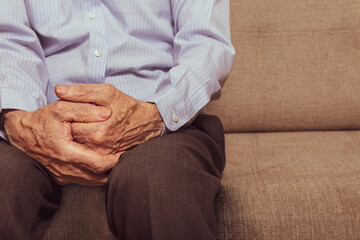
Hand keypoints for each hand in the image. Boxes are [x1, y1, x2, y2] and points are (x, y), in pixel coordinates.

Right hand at [3, 101, 120, 185]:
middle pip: (97, 176)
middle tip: (126, 158)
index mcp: (66, 152)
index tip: (124, 153)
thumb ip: (84, 109)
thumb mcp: (61, 108)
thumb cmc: (42, 120)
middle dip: (114, 169)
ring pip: (92, 182)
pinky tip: (105, 167)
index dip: (114, 160)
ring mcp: (63, 176)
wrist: (22, 135)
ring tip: (118, 163)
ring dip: (106, 174)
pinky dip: (96, 176)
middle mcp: (65, 168)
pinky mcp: (61, 178)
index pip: (97, 163)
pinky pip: (84, 182)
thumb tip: (106, 113)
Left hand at [55, 83, 163, 153]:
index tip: (69, 111)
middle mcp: (98, 148)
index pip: (66, 125)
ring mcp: (102, 156)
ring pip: (77, 146)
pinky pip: (86, 154)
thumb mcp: (107, 93)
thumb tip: (58, 90)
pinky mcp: (107, 160)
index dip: (65, 116)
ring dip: (75, 137)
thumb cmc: (127, 106)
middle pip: (70, 138)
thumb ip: (81, 91)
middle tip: (74, 118)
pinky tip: (89, 136)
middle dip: (68, 127)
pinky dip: (84, 145)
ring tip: (83, 126)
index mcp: (95, 132)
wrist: (149, 123)